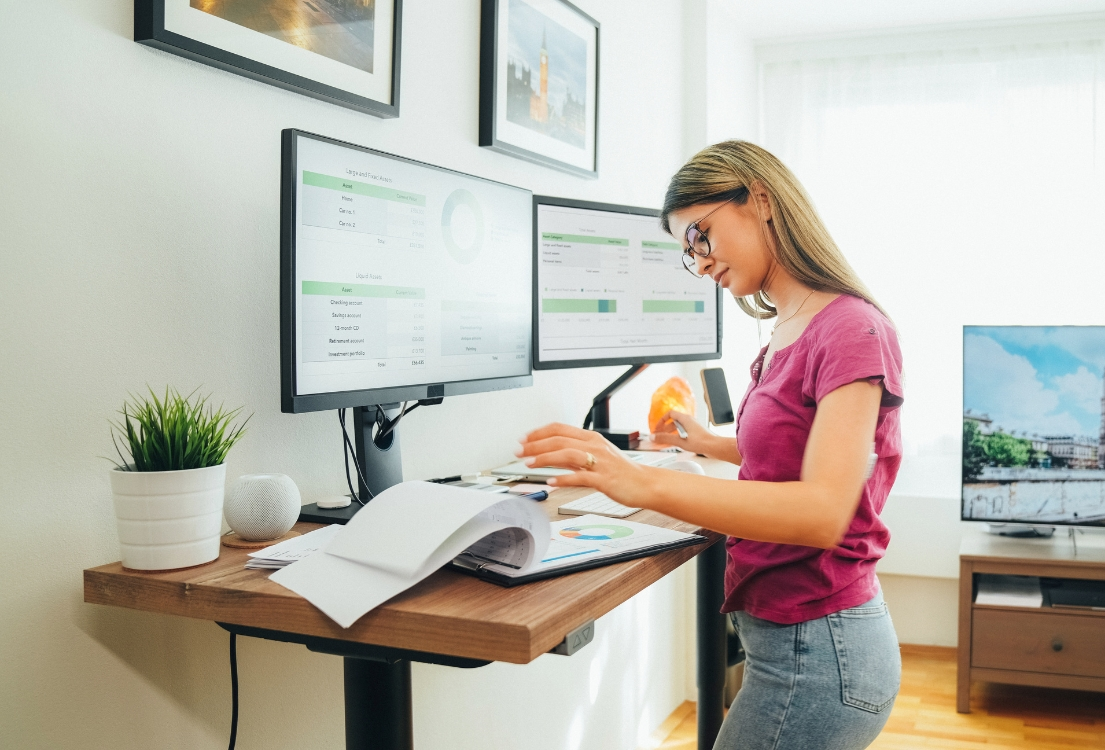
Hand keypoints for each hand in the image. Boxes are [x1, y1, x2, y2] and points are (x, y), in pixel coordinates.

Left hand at [515, 423, 653, 507]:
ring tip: (528, 464)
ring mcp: (599, 462)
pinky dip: (563, 478)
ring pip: (566, 454)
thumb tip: (554, 453)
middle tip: (518, 451)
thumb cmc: (622, 471)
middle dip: (535, 445)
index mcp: (591, 438)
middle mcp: (594, 446)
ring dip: (544, 458)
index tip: (523, 439)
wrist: (645, 484)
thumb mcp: (599, 455)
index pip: (559, 428)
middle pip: (559, 439)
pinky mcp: (604, 479)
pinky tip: (551, 481)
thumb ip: (577, 452)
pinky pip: (580, 477)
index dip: (538, 432)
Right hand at [651, 410, 713, 454]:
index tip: (657, 428)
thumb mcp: (680, 441)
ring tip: (665, 441)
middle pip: (673, 422)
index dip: (662, 420)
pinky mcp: (696, 434)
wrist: (714, 447)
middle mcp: (689, 421)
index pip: (670, 414)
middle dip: (665, 429)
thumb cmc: (702, 442)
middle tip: (659, 436)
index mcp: (685, 419)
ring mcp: (693, 427)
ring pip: (678, 428)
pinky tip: (675, 444)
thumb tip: (654, 437)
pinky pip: (683, 433)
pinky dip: (677, 437)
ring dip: (670, 434)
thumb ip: (665, 439)